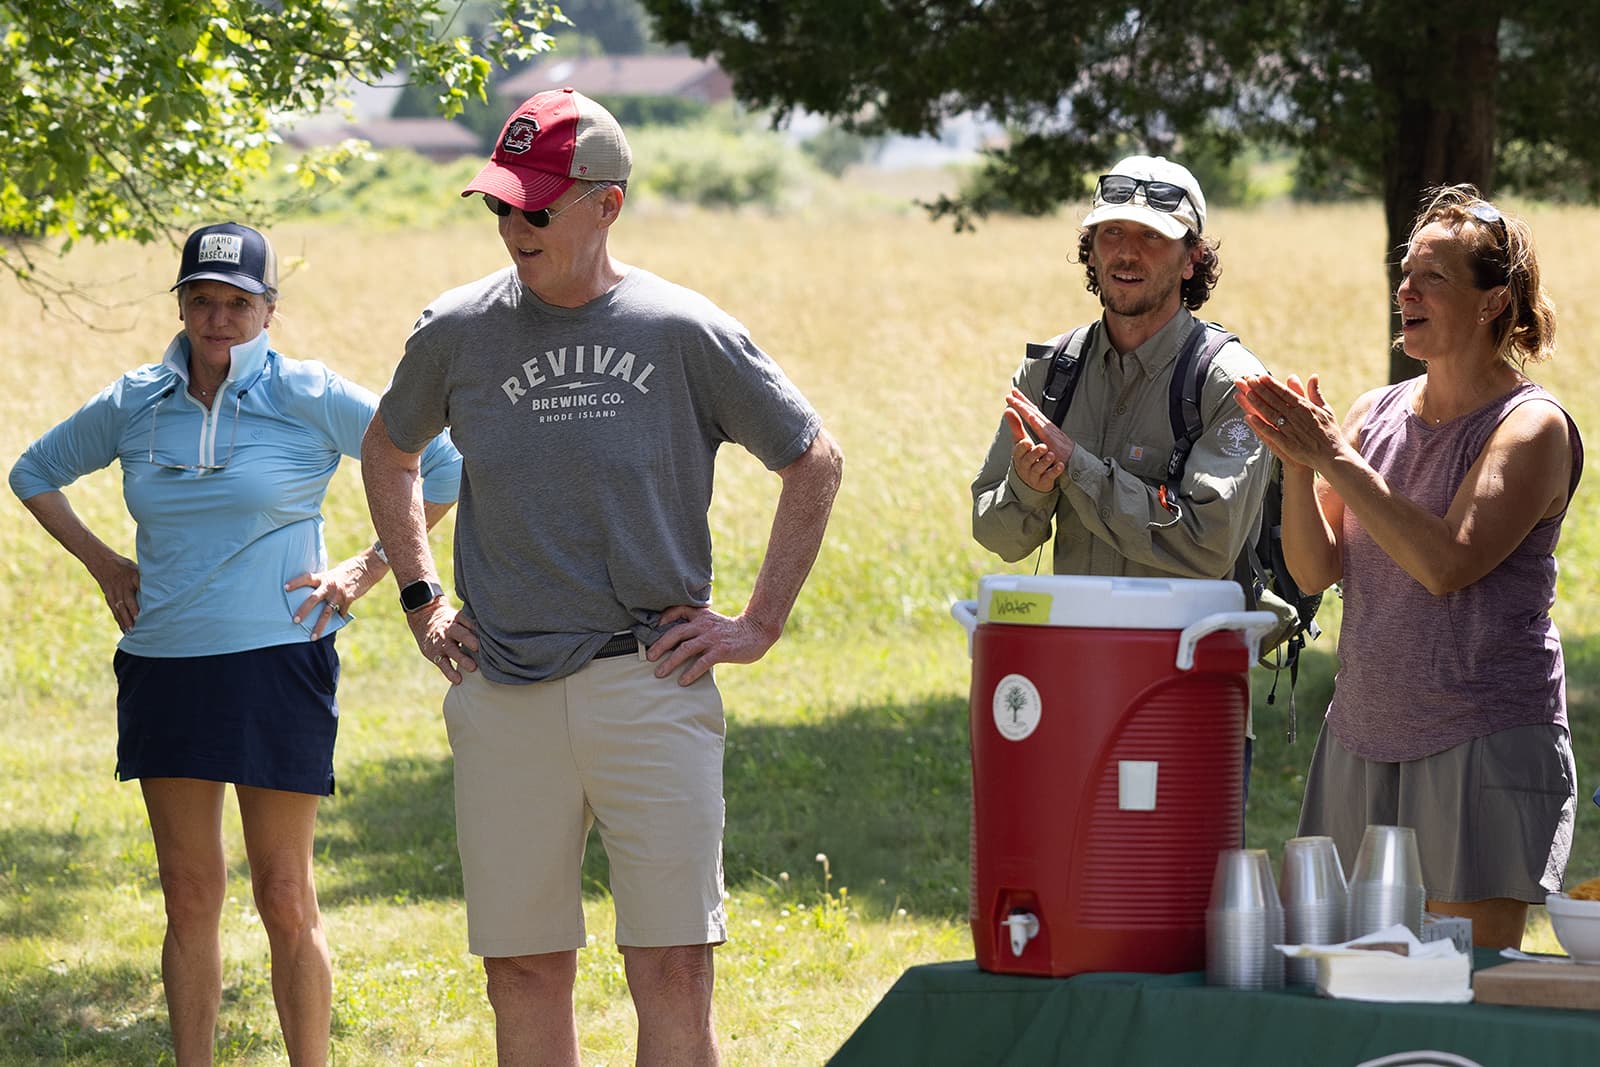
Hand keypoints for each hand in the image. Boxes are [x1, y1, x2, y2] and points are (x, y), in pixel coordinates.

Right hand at [95, 554, 141, 633]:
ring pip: (120, 610)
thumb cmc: (126, 567)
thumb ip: (148, 578)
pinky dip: (120, 621)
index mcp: (132, 578)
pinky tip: (125, 630)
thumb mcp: (138, 568)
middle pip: (128, 603)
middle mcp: (123, 588)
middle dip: (133, 615)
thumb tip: (166, 585)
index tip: (148, 610)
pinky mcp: (110, 599)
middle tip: (139, 626)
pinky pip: (115, 612)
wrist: (103, 564)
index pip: (139, 589)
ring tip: (132, 633)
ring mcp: (114, 594)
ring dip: (126, 621)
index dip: (143, 599)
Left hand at [287, 556, 376, 639]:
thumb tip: (314, 589)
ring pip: (326, 613)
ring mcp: (339, 594)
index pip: (306, 578)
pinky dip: (339, 617)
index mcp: (324, 578)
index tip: (285, 588)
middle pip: (313, 599)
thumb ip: (324, 581)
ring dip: (319, 626)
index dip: (296, 582)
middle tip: (295, 621)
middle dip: (303, 611)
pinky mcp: (349, 600)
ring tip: (312, 637)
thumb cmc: (349, 569)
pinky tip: (338, 620)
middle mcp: (330, 586)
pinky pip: (341, 612)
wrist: (367, 568)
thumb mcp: (333, 573)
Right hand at [406, 601, 478, 683]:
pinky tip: (458, 679)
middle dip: (468, 639)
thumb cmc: (451, 622)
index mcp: (457, 619)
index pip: (465, 619)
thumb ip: (472, 624)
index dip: (474, 624)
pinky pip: (443, 664)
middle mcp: (449, 630)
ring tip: (472, 668)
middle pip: (459, 633)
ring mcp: (441, 643)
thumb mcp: (459, 618)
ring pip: (451, 650)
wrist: (424, 621)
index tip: (485, 630)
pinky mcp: (435, 655)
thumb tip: (494, 631)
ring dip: (462, 659)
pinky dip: (450, 672)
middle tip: (478, 647)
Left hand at [648, 605, 776, 685]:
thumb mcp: (714, 622)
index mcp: (702, 616)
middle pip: (676, 632)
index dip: (665, 616)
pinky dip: (690, 672)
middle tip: (649, 657)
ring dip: (670, 662)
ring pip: (685, 648)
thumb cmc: (733, 631)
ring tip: (660, 673)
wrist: (757, 632)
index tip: (655, 625)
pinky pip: (701, 662)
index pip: (680, 610)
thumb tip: (680, 641)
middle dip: (660, 645)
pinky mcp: (721, 650)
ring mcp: (712, 638)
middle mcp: (704, 625)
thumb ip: (699, 627)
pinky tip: (683, 681)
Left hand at [1004, 387, 1072, 491]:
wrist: (1076, 461)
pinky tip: (1031, 417)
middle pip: (1033, 411)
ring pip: (1037, 418)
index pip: (1032, 411)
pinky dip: (1038, 424)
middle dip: (1022, 401)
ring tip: (1018, 402)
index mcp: (1046, 426)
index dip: (1023, 401)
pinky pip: (1045, 432)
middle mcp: (1048, 426)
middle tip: (1012, 391)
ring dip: (1027, 409)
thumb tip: (1033, 417)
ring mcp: (1051, 433)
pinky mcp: (1053, 442)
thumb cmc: (1062, 450)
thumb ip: (1041, 428)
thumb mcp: (1049, 438)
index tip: (1013, 392)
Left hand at [1234, 373, 1340, 471]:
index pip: (1285, 392)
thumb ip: (1316, 393)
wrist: (1332, 455)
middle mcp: (1296, 416)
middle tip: (1247, 380)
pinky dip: (1260, 425)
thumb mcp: (1325, 409)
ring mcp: (1290, 429)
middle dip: (1260, 389)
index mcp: (1305, 407)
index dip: (1272, 384)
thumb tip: (1313, 376)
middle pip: (1274, 400)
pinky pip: (1270, 432)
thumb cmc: (1329, 432)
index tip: (1260, 376)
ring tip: (1245, 394)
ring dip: (1257, 404)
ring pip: (1270, 414)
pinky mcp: (1286, 443)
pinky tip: (1249, 418)